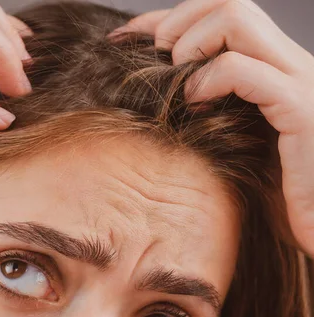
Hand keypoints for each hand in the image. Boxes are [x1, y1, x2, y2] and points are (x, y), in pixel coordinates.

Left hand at [109, 0, 313, 254]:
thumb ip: (209, 112)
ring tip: (176, 80)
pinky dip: (207, 80)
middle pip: (229, 3)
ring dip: (189, 43)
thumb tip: (158, 100)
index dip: (167, 19)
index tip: (123, 37)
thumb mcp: (236, 143)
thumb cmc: (277, 196)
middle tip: (150, 56)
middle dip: (175, 21)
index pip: (220, 16)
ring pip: (237, 18)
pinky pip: (243, 70)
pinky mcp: (302, 110)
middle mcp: (289, 66)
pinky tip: (195, 105)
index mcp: (274, 71)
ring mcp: (299, 83)